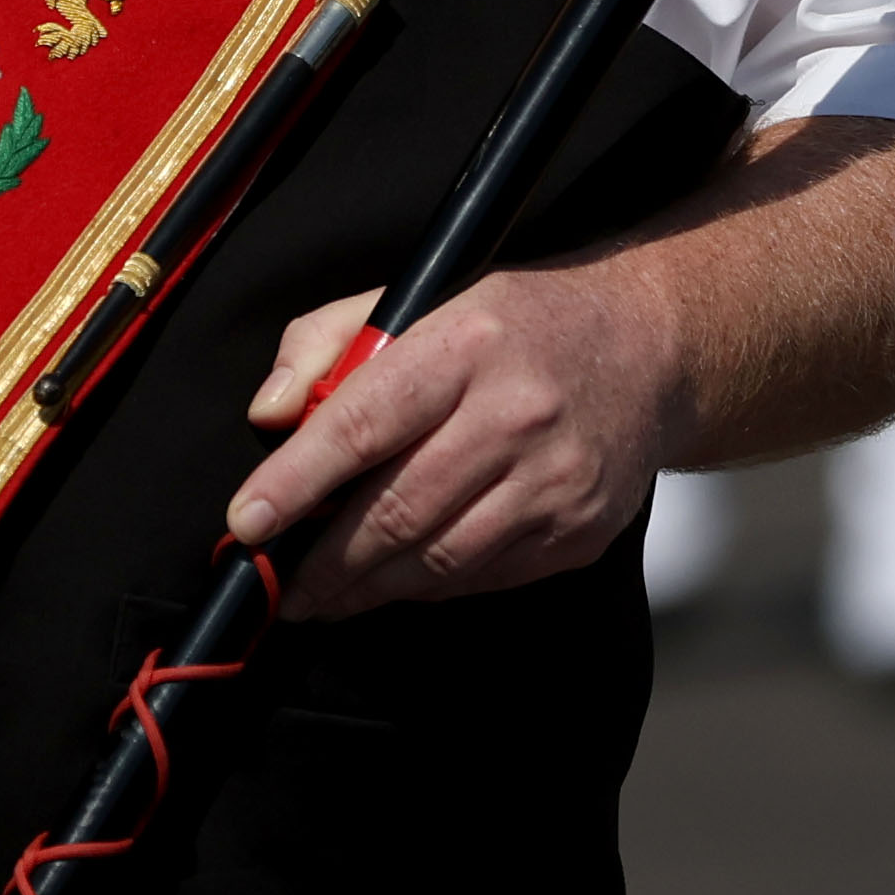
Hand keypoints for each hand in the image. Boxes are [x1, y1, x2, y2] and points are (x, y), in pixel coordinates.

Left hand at [222, 270, 675, 620]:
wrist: (646, 347)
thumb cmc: (511, 326)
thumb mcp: (412, 298)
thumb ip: (321, 345)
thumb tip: (269, 417)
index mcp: (464, 344)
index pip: (363, 424)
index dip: (296, 481)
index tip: (248, 522)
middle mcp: (516, 414)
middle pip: (397, 510)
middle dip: (325, 562)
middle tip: (280, 588)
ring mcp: (556, 481)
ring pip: (438, 559)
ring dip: (368, 589)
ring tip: (325, 597)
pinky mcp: (580, 530)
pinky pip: (484, 577)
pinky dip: (429, 587)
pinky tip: (397, 580)